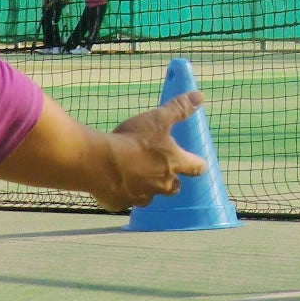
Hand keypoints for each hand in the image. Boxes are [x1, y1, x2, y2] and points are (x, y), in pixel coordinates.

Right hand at [96, 92, 209, 210]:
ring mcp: (140, 197)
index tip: (198, 163)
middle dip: (171, 180)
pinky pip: (125, 201)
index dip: (197, 164)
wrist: (99, 162)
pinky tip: (113, 184)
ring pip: (149, 196)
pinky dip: (122, 194)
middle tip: (162, 171)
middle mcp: (161, 185)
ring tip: (135, 176)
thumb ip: (179, 109)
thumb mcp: (158, 119)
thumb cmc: (132, 140)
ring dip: (146, 188)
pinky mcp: (120, 203)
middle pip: (174, 187)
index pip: (196, 167)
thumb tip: (200, 96)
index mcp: (173, 164)